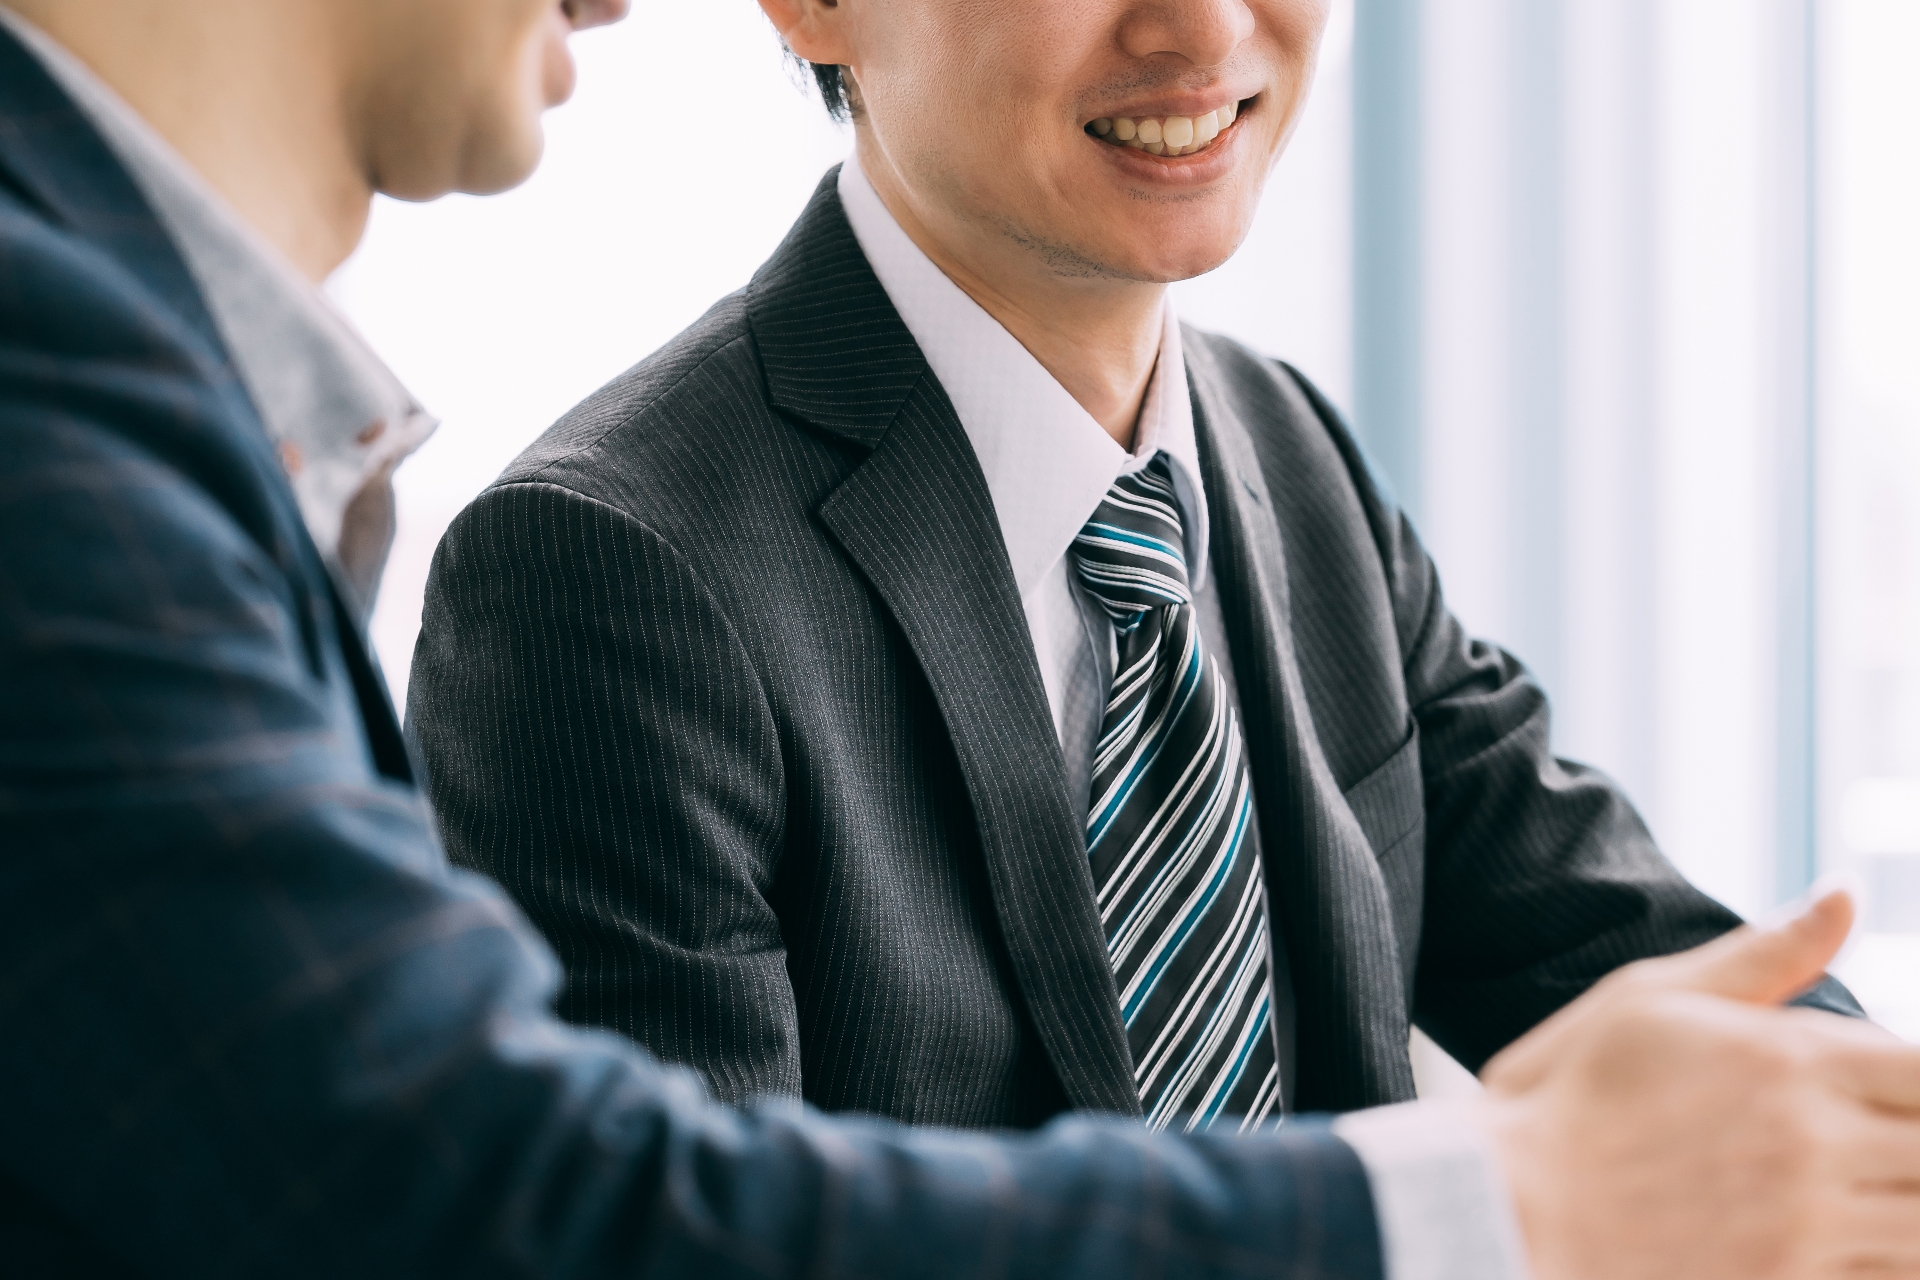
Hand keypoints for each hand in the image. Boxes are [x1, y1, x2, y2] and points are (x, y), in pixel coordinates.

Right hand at [1481, 885, 1919, 1278]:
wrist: (1508, 1201)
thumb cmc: (1571, 1088)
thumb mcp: (1651, 995)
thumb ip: (1764, 952)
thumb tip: (1846, 890)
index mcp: (1787, 1060)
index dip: (1917, 1076)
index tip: (1891, 1082)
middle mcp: (1810, 1145)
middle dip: (1916, 1138)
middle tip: (1882, 1133)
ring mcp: (1801, 1227)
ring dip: (1910, 1204)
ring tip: (1873, 1184)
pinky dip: (1888, 1258)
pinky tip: (1853, 1236)